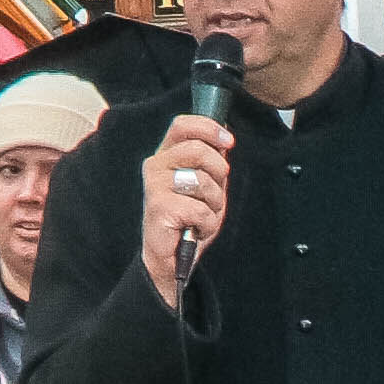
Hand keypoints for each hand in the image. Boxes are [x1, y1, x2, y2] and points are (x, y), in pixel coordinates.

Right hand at [138, 111, 232, 307]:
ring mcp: (154, 186)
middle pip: (198, 150)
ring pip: (201, 180)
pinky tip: (195, 228)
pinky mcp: (159, 208)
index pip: (183, 126)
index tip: (229, 141)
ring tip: (202, 215)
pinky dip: (207, 223)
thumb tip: (224, 141)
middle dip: (218, 172)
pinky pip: (200, 209)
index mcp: (166, 156)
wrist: (171, 257)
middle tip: (214, 194)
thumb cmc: (188, 220)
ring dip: (213, 203)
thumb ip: (212, 163)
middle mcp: (155, 166)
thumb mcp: (207, 186)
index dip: (209, 128)